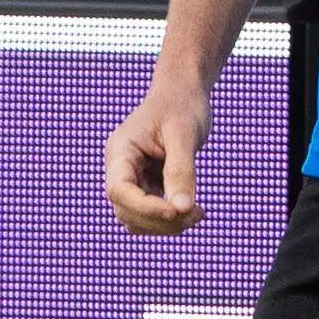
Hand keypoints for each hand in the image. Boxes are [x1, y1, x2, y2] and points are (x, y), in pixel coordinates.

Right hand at [104, 84, 210, 235]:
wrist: (184, 93)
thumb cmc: (182, 106)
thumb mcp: (184, 134)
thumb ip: (181, 170)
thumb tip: (183, 209)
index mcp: (120, 151)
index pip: (120, 190)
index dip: (146, 208)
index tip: (178, 212)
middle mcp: (120, 167)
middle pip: (127, 210)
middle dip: (160, 220)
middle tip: (197, 214)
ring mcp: (131, 178)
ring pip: (137, 218)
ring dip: (166, 225)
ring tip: (198, 214)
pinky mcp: (145, 184)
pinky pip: (150, 213)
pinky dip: (170, 219)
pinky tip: (194, 211)